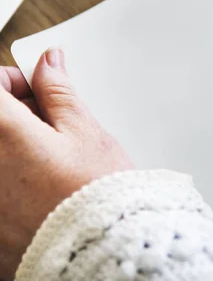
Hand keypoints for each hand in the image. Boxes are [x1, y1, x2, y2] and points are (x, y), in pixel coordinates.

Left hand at [0, 48, 132, 278]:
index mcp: (0, 132)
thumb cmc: (97, 194)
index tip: (36, 90)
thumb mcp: (85, 132)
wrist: (102, 250)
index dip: (15, 81)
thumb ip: (59, 92)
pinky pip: (4, 183)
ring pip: (0, 150)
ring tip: (51, 160)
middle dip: (17, 113)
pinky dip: (16, 177)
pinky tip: (42, 186)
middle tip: (51, 125)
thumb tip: (49, 63)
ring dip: (17, 144)